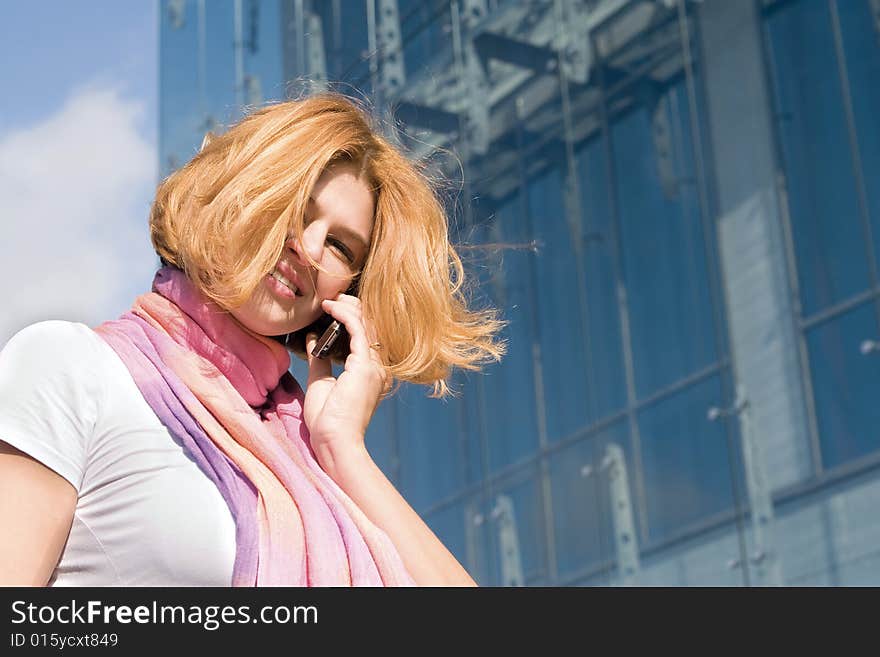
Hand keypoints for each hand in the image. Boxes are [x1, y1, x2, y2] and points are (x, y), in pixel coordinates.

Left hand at [303, 293, 388, 468]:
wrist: (334, 442)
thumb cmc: (328, 421)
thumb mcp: (321, 382)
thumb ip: (320, 359)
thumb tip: (313, 338)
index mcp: (369, 373)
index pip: (365, 338)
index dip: (352, 319)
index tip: (332, 308)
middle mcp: (377, 368)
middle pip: (370, 327)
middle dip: (352, 309)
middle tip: (333, 297)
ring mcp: (374, 366)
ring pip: (366, 324)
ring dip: (348, 307)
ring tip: (331, 298)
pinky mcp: (364, 365)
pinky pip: (357, 329)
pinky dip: (344, 315)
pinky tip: (330, 307)